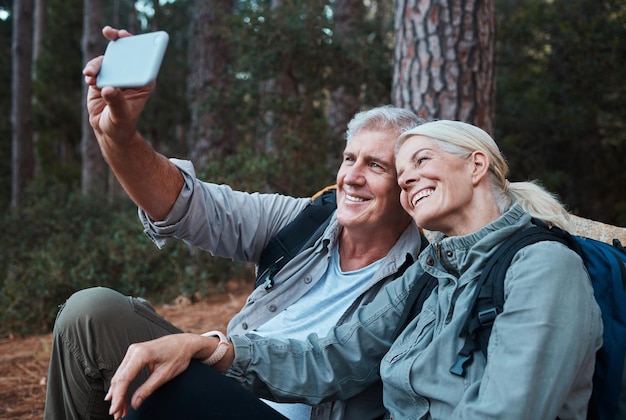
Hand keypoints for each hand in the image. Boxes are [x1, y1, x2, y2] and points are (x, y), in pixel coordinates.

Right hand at [82, 26, 154, 146]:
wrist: (108, 130)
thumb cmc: (121, 124)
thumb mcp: (120, 115)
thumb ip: (115, 102)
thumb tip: (107, 89)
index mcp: (143, 82)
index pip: (144, 60)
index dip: (139, 45)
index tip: (130, 36)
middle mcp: (131, 76)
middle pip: (126, 53)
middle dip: (118, 40)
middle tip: (110, 32)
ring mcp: (116, 75)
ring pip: (107, 60)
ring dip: (97, 64)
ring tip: (90, 75)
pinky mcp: (102, 78)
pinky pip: (96, 69)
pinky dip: (91, 71)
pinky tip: (89, 79)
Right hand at [105, 333, 214, 418]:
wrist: (185, 342)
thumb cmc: (179, 355)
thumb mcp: (165, 375)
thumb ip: (148, 389)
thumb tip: (135, 403)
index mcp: (142, 353)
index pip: (124, 379)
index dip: (118, 396)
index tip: (115, 410)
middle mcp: (134, 350)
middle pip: (119, 378)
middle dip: (117, 398)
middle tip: (118, 415)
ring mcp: (133, 351)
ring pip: (120, 376)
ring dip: (118, 393)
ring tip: (120, 410)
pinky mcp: (134, 354)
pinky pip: (124, 371)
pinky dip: (122, 385)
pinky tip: (120, 397)